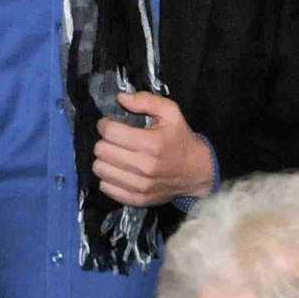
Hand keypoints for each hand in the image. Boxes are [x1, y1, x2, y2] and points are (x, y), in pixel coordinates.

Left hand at [92, 92, 212, 206]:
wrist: (198, 172)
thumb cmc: (180, 140)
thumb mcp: (171, 113)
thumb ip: (146, 101)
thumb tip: (120, 98)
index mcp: (152, 143)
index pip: (110, 132)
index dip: (104, 124)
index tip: (108, 124)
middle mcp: (144, 166)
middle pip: (101, 151)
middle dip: (104, 141)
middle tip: (114, 140)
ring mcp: (140, 186)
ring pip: (100, 169)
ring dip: (104, 160)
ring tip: (115, 155)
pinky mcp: (137, 199)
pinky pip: (106, 188)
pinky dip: (108, 178)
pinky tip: (118, 170)